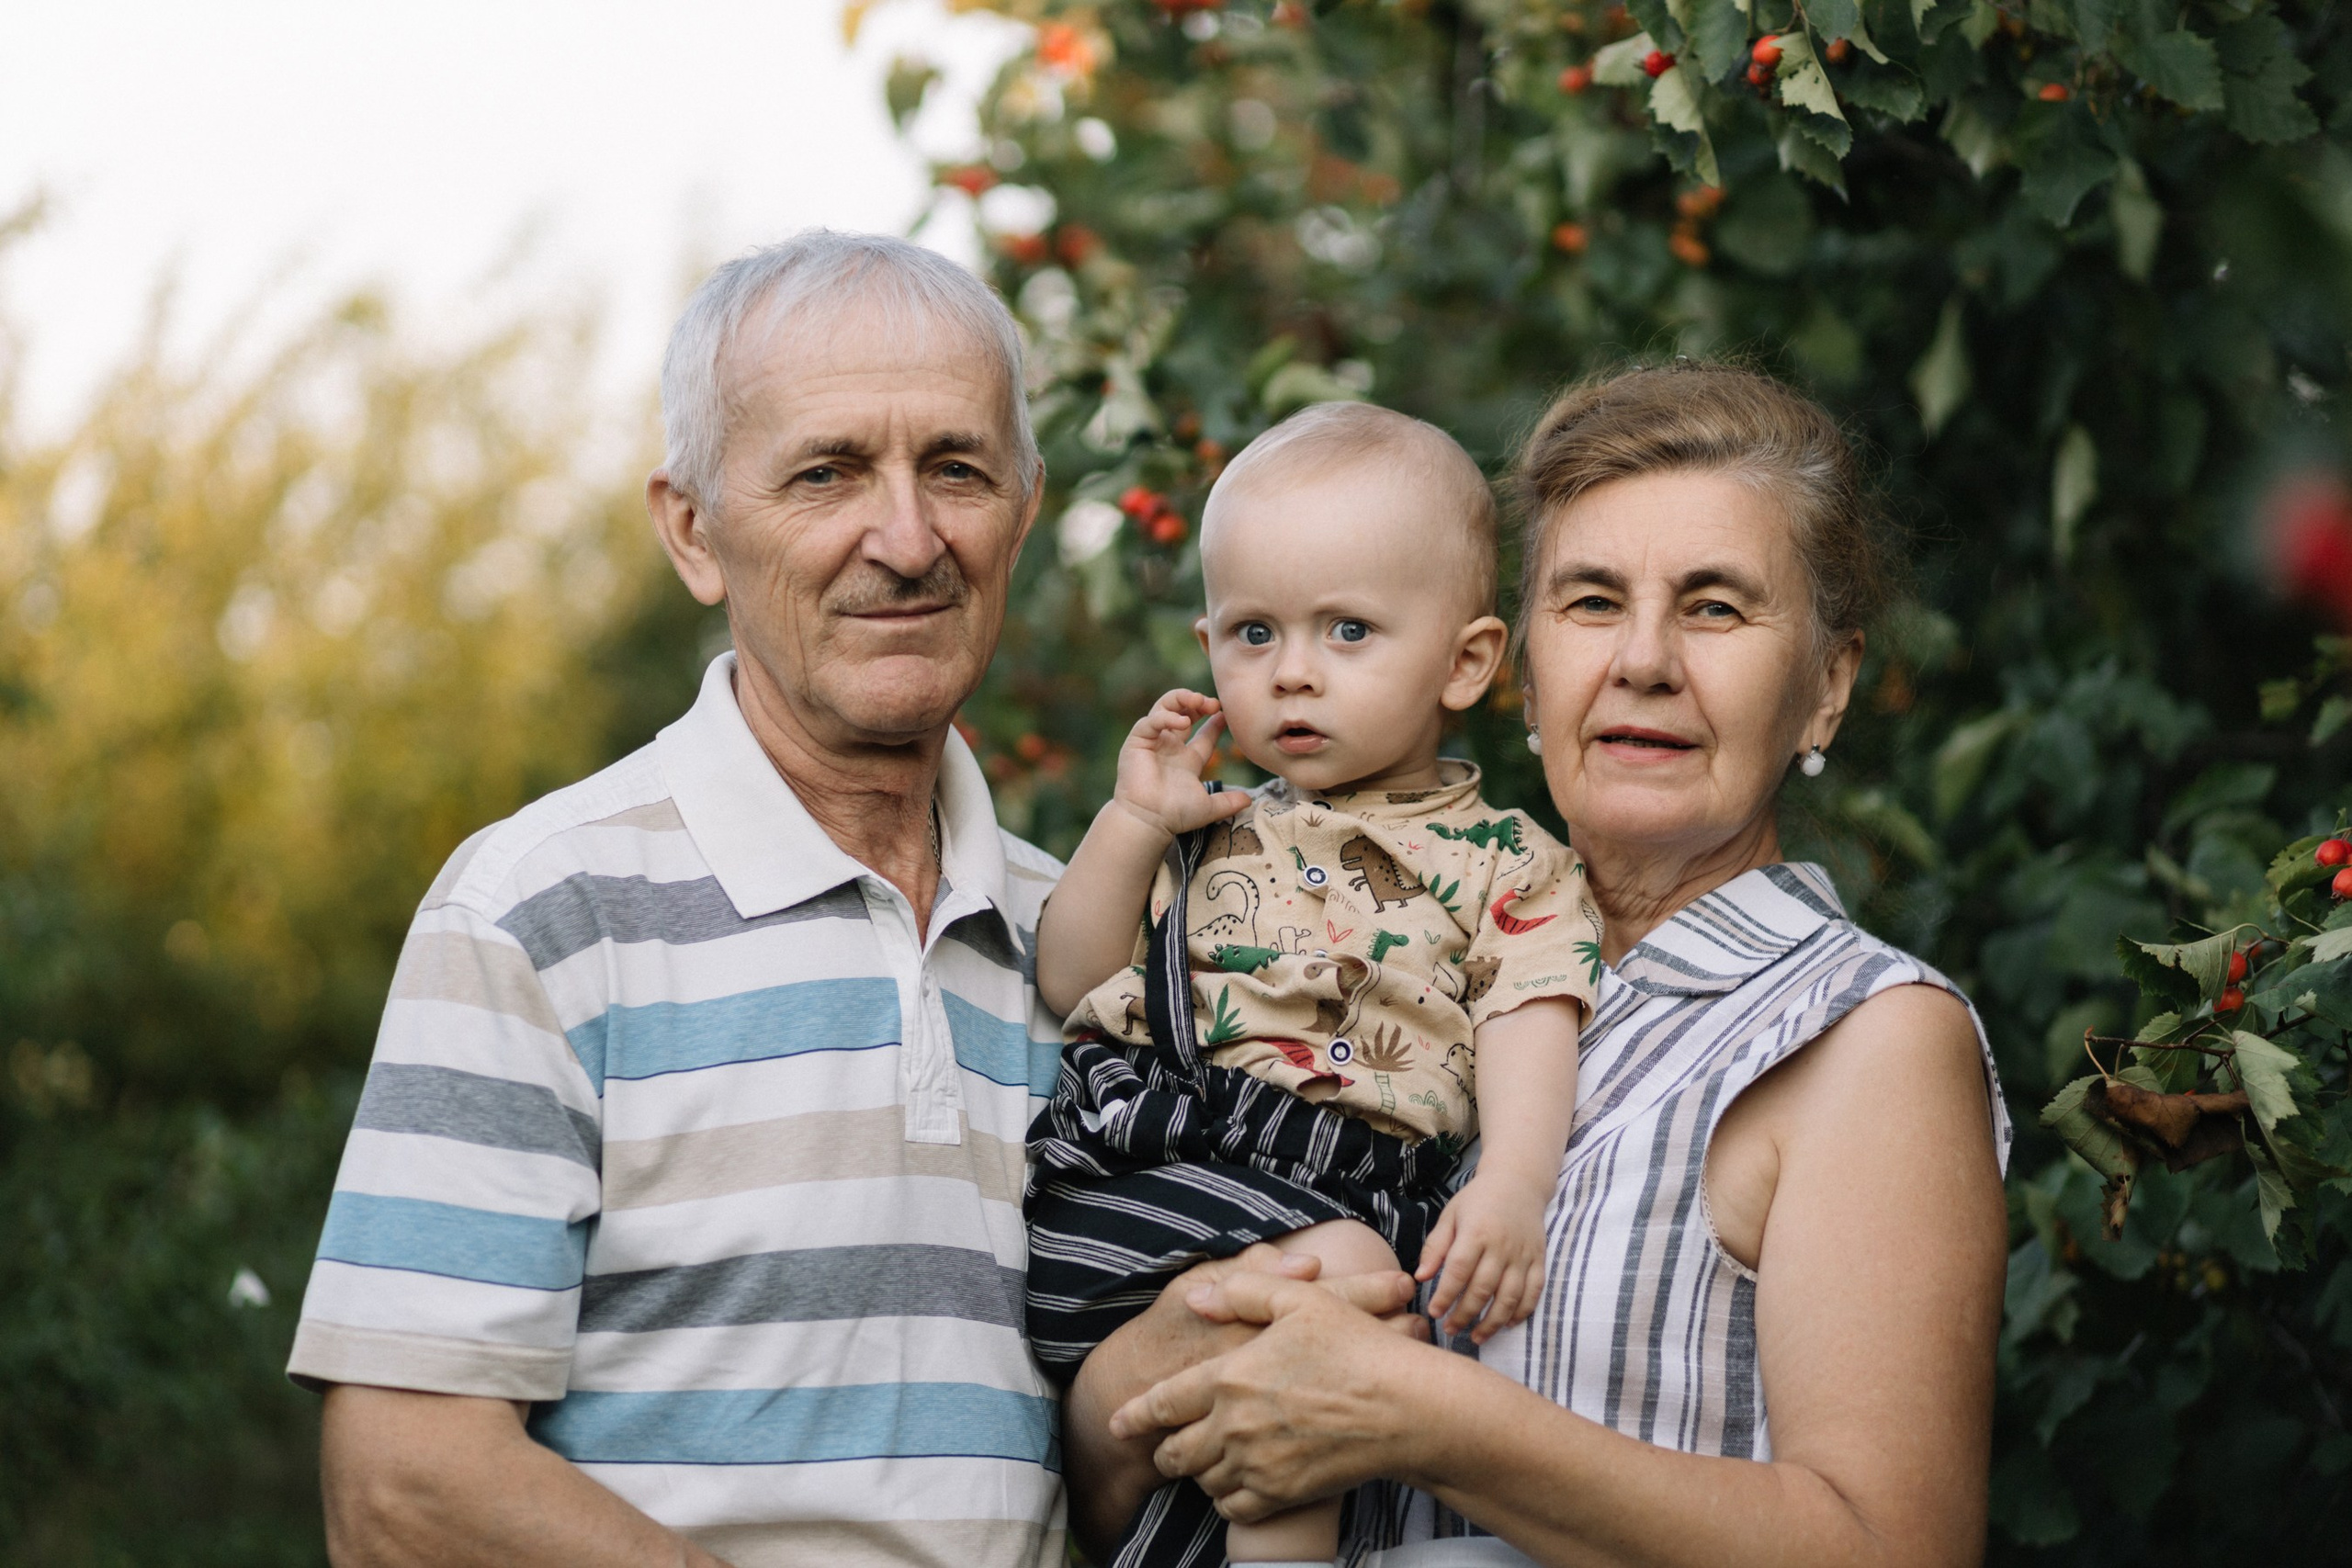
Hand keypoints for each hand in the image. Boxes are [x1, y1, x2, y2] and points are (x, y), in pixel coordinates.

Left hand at [1107, 1270, 1438, 1523]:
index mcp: (1230, 1377)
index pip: (1164, 1402)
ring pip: (1204, 1479)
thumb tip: (1196, 1297)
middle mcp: (1234, 1426)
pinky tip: (1237, 1485)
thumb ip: (1242, 1293)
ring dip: (1199, 1472)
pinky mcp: (1282, 1493)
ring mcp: (1257, 1464)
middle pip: (1177, 1451)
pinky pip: (1235, 1507)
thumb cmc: (1355, 1348)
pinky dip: (1228, 1499)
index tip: (1117, 1425)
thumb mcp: (1300, 1301)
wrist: (1404, 1409)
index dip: (1136, 1415)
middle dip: (1163, 1451)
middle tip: (1161, 1450)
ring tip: (1205, 1462)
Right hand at [1112, 689, 1252, 839]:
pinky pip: (1150, 721)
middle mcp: (1169, 747)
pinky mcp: (1137, 742)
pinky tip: (1183, 722)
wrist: (1150, 820)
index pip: (1203, 734)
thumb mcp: (1209, 807)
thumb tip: (1249, 800)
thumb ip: (1228, 802)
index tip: (1225, 714)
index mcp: (1186, 759)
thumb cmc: (1175, 814)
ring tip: (1198, 700)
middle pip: (1182, 712)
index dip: (1215, 723)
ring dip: (1181, 699)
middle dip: (1197, 703)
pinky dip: (1166, 717)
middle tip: (1213, 703)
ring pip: (1164, 708)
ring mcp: (1153, 742)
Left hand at [1415, 1170, 1548, 1342]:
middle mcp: (1502, 1246)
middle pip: (1483, 1288)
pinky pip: (1533, 1292)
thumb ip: (1436, 1247)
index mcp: (1477, 1232)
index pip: (1459, 1271)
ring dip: (1493, 1322)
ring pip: (1510, 1297)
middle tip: (1450, 1329)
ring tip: (1476, 1337)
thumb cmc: (1478, 1200)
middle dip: (1465, 1314)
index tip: (1434, 1313)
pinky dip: (1522, 1312)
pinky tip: (1507, 1324)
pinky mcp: (1539, 1260)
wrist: (1518, 1182)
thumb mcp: (1451, 1215)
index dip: (1445, 1295)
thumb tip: (1421, 1277)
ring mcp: (1523, 1255)